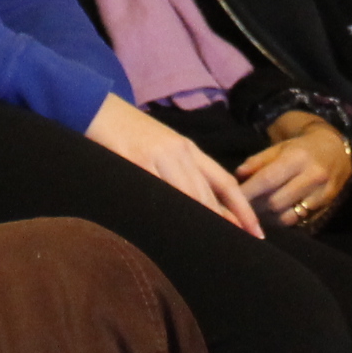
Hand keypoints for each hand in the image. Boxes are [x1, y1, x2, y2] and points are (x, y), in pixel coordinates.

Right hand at [86, 94, 262, 235]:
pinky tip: (171, 229)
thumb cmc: (130, 132)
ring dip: (202, 221)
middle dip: (225, 221)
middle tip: (239, 247)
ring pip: (186, 194)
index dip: (242, 208)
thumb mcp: (163, 147)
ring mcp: (156, 156)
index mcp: (188, 148)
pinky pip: (154, 189)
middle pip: (208, 193)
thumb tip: (200, 205)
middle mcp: (178, 152)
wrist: (96, 105)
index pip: (224, 181)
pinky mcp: (132, 160)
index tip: (256, 232)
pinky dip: (165, 209)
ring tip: (214, 246)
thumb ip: (180, 171)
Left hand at [237, 115, 349, 227]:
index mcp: (298, 158)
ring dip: (267, 219)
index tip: (233, 197)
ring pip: (287, 217)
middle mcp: (312, 177)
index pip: (268, 179)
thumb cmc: (301, 149)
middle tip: (241, 208)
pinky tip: (271, 217)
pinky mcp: (325, 209)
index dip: (248, 191)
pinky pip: (298, 222)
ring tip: (255, 213)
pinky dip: (281, 222)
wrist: (336, 151)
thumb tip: (238, 175)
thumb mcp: (279, 147)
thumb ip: (258, 161)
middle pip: (276, 202)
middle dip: (255, 208)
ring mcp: (321, 195)